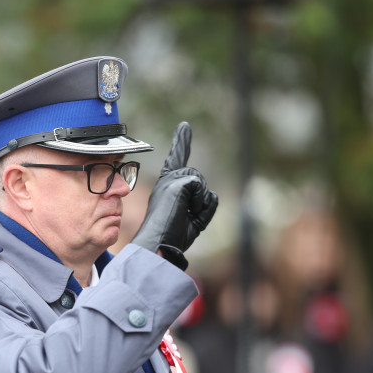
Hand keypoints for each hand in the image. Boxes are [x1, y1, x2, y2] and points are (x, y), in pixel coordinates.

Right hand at [130, 122, 218, 269]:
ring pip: (203, 186)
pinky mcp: (178, 182)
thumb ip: (201, 205)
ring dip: (201, 206)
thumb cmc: (172, 238)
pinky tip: (186, 211)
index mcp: (167, 187)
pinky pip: (202, 190)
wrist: (159, 245)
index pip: (176, 159)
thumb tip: (213, 195)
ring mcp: (171, 180)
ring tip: (184, 215)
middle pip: (201, 183)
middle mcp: (167, 180)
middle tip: (185, 217)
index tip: (184, 127)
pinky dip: (200, 204)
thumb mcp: (191, 220)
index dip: (181, 142)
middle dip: (202, 203)